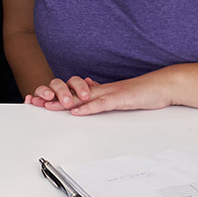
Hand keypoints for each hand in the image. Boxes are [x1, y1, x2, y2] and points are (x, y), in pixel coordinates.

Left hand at [28, 74, 172, 114]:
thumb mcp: (118, 97)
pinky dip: (88, 108)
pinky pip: (102, 104)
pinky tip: (77, 111)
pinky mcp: (121, 99)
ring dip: (65, 102)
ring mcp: (110, 93)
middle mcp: (101, 90)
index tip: (39, 100)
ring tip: (48, 107)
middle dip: (52, 98)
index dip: (55, 96)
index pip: (73, 93)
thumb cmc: (143, 92)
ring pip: (83, 97)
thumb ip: (102, 97)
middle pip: (72, 94)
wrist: (162, 85)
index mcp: (99, 90)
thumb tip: (87, 96)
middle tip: (34, 101)